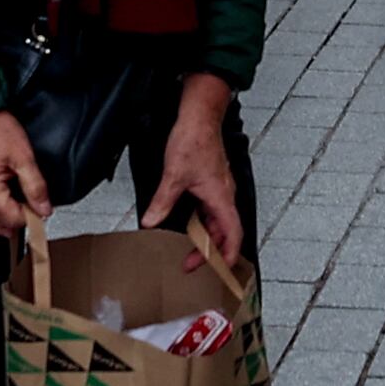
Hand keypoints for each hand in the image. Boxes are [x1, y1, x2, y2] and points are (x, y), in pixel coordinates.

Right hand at [0, 111, 49, 239]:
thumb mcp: (24, 157)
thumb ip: (35, 186)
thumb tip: (43, 208)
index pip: (12, 218)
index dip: (30, 218)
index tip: (43, 211)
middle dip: (18, 222)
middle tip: (35, 212)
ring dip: (5, 223)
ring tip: (23, 215)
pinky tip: (5, 211)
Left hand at [140, 74, 245, 269]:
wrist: (199, 115)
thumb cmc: (194, 139)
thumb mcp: (173, 175)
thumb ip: (163, 202)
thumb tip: (151, 221)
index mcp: (221, 197)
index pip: (233, 234)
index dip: (230, 255)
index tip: (222, 270)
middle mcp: (223, 194)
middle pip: (223, 231)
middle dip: (209, 250)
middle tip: (191, 262)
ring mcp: (218, 188)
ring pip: (216, 220)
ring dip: (205, 235)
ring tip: (189, 247)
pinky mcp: (211, 181)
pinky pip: (210, 208)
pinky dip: (201, 221)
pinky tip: (187, 222)